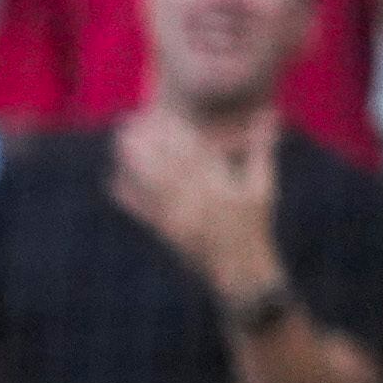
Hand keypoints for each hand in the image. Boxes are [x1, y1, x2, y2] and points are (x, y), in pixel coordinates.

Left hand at [106, 105, 280, 298]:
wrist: (239, 270)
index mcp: (219, 186)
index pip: (193, 151)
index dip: (173, 130)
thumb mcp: (263, 186)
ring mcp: (178, 217)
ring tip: (118, 140)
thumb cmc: (254, 225)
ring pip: (151, 184)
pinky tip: (112, 180)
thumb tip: (270, 113)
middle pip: (166, 164)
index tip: (158, 112)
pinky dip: (127, 195)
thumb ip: (261, 149)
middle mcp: (195, 200)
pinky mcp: (165, 232)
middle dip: (146, 140)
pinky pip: (143, 212)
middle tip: (128, 118)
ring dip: (133, 161)